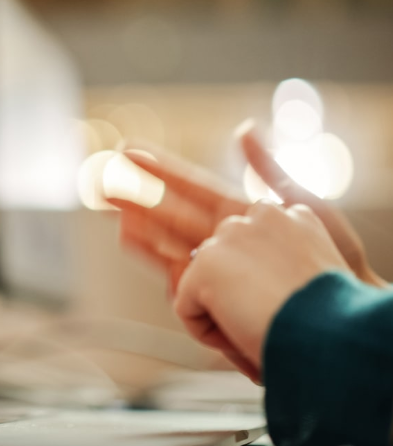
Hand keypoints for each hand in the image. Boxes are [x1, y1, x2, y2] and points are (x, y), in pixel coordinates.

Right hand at [109, 122, 383, 291]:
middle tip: (102, 184)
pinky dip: (157, 261)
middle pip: (167, 218)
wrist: (344, 314)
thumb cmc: (335, 264)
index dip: (158, 169)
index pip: (189, 187)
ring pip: (165, 249)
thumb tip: (244, 131)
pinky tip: (140, 245)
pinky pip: (179, 283)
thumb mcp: (302, 205)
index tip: (129, 150)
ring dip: (138, 231)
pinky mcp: (216, 302)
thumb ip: (267, 169)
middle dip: (134, 200)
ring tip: (117, 217)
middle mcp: (222, 244)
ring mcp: (217, 274)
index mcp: (240, 216)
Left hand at [174, 202, 349, 381]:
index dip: (259, 278)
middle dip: (235, 291)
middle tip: (266, 318)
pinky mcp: (204, 263)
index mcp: (296, 218)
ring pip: (207, 285)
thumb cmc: (331, 322)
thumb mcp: (313, 282)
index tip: (279, 301)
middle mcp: (262, 215)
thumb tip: (245, 284)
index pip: (256, 241)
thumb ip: (280, 269)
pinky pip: (188, 309)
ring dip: (224, 312)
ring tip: (258, 327)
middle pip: (226, 259)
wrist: (330, 333)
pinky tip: (241, 335)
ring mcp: (230, 236)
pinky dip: (208, 333)